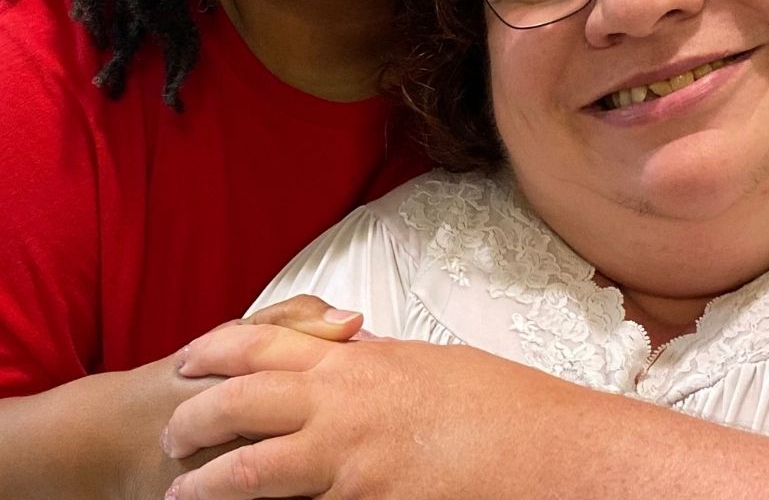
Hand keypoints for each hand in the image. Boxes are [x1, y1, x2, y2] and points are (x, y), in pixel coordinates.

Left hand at [160, 323, 603, 499]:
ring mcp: (351, 456)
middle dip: (196, 414)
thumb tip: (349, 353)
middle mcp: (345, 400)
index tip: (190, 359)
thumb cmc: (494, 402)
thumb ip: (378, 362)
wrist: (541, 446)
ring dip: (207, 480)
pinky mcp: (365, 498)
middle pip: (245, 398)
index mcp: (359, 359)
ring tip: (179, 492)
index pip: (269, 342)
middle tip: (170, 434)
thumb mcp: (428, 365)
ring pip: (253, 465)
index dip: (220, 349)